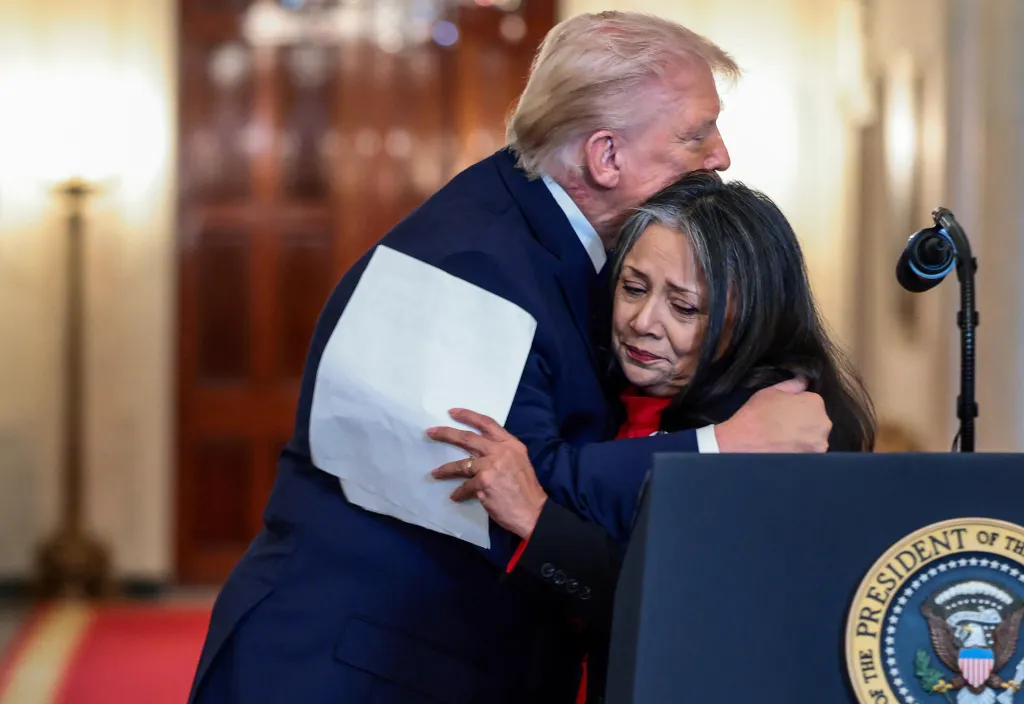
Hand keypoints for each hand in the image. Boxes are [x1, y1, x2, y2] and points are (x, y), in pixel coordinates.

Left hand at [427, 409, 547, 538]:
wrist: (533, 511)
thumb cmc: (527, 489)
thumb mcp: (519, 461)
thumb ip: (502, 453)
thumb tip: (482, 452)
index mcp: (510, 444)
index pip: (487, 423)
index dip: (468, 416)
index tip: (452, 412)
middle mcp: (500, 451)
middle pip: (468, 438)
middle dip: (446, 434)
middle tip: (431, 432)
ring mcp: (490, 466)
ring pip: (461, 464)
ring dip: (445, 469)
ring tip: (435, 472)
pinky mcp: (483, 483)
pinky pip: (465, 486)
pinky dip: (459, 492)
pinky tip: (455, 496)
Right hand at [715, 377, 830, 452]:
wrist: (744, 443)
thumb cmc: (756, 414)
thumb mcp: (771, 391)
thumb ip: (792, 385)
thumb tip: (804, 381)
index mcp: (815, 402)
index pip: (811, 401)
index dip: (797, 405)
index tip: (784, 411)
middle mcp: (824, 423)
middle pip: (816, 419)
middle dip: (804, 421)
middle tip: (783, 425)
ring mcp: (820, 443)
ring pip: (814, 436)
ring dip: (804, 437)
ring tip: (784, 439)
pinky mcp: (814, 459)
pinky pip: (810, 451)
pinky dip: (801, 450)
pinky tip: (786, 449)